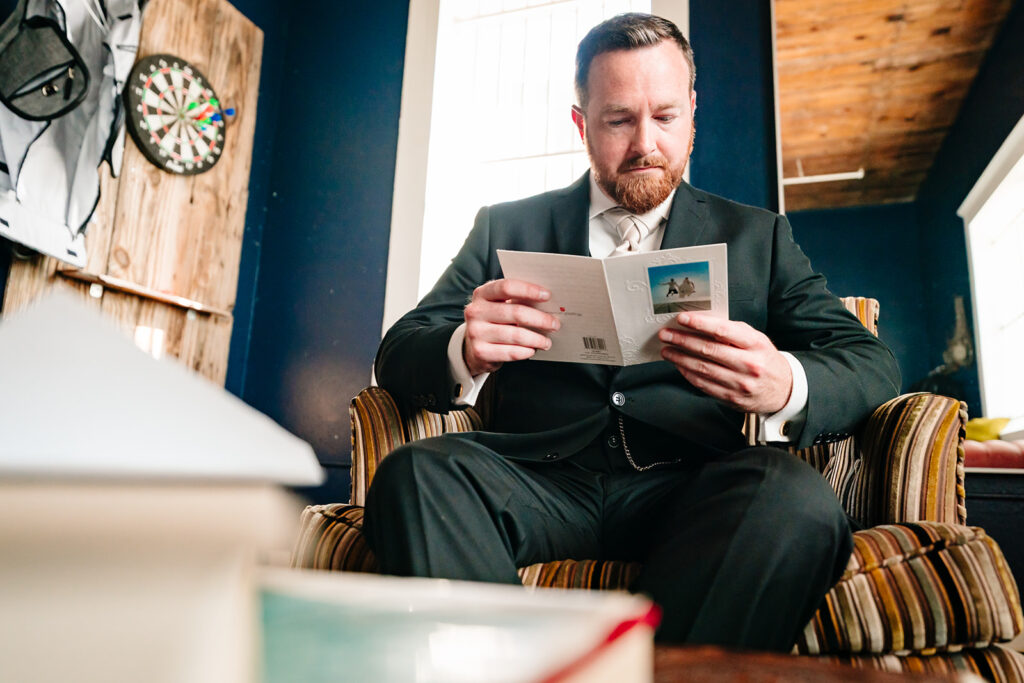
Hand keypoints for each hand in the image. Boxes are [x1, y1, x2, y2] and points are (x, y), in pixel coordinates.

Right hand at [463, 279, 560, 375]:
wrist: (472, 347)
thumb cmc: (493, 322)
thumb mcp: (498, 306)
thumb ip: (516, 300)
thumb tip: (548, 302)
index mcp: (482, 294)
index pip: (507, 287)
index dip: (529, 290)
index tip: (547, 296)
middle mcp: (475, 311)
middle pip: (516, 312)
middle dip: (541, 319)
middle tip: (554, 324)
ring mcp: (476, 332)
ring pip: (516, 335)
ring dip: (537, 339)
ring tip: (546, 342)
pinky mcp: (480, 352)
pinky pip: (511, 352)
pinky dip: (526, 351)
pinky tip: (532, 350)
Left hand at [658, 313, 791, 413]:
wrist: (784, 389)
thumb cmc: (765, 359)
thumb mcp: (756, 339)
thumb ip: (732, 331)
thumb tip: (701, 322)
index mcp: (755, 344)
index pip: (722, 331)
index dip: (699, 324)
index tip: (681, 319)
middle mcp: (748, 364)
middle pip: (708, 350)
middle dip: (682, 340)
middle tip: (666, 335)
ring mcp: (740, 383)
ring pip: (702, 368)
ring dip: (680, 358)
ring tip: (667, 350)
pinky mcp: (732, 397)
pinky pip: (704, 385)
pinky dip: (688, 374)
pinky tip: (679, 366)